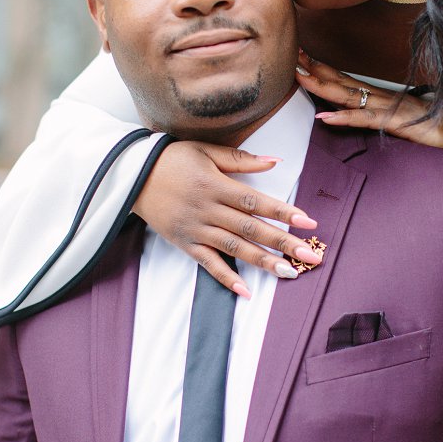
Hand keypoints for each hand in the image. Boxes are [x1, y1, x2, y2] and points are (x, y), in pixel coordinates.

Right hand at [135, 140, 322, 297]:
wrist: (129, 176)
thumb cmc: (171, 159)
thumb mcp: (205, 151)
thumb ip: (241, 159)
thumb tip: (276, 160)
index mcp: (216, 185)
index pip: (256, 202)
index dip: (284, 212)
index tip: (309, 222)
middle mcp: (207, 209)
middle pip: (251, 229)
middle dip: (284, 243)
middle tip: (312, 256)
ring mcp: (195, 229)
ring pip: (234, 248)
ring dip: (263, 262)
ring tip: (290, 273)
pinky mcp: (184, 243)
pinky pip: (207, 263)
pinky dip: (225, 277)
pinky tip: (246, 290)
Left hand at [297, 52, 442, 152]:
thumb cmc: (434, 132)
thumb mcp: (401, 122)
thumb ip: (382, 117)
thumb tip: (363, 117)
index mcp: (382, 98)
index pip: (347, 82)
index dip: (324, 70)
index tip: (303, 59)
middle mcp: (382, 98)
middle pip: (343, 82)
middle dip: (316, 69)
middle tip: (293, 56)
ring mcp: (388, 109)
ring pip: (349, 96)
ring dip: (323, 86)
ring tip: (300, 78)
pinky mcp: (395, 123)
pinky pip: (366, 120)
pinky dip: (345, 118)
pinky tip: (327, 118)